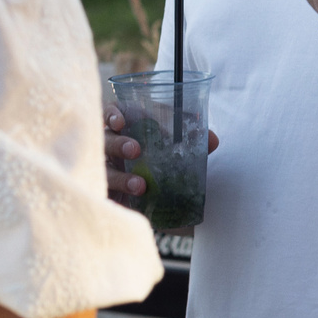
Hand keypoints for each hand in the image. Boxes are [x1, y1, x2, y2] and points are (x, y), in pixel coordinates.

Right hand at [103, 101, 217, 206]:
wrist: (155, 194)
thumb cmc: (159, 158)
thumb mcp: (174, 146)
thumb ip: (191, 141)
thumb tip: (212, 140)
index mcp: (124, 127)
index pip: (109, 113)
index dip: (111, 115)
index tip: (121, 121)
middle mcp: (108, 146)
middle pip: (104, 140)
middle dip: (118, 144)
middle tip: (135, 150)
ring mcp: (104, 171)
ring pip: (105, 171)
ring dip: (121, 177)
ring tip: (140, 185)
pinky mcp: (108, 194)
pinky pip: (106, 196)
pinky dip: (118, 198)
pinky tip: (128, 204)